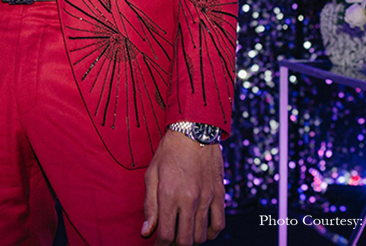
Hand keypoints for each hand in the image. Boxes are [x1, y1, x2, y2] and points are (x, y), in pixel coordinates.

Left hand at [141, 130, 224, 244]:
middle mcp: (189, 200)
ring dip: (191, 240)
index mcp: (169, 195)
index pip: (165, 234)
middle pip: (184, 241)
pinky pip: (219, 225)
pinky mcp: (219, 195)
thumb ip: (149, 206)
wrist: (195, 132)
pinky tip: (202, 230)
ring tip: (183, 233)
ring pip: (201, 236)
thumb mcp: (151, 176)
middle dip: (174, 245)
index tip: (157, 245)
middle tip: (169, 240)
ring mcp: (207, 199)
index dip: (159, 245)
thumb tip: (146, 232)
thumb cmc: (169, 152)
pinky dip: (210, 233)